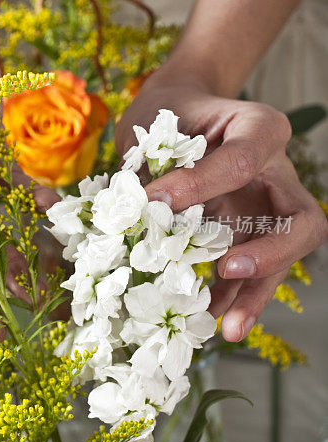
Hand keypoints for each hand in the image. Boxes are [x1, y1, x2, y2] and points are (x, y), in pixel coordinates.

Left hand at [116, 81, 327, 341]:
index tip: (156, 198)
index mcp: (260, 129)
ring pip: (283, 258)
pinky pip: (249, 272)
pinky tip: (208, 319)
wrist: (173, 113)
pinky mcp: (246, 234)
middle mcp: (275, 174)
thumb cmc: (168, 113)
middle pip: (301, 221)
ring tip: (227, 329)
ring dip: (256, 294)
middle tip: (229, 270)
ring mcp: (265, 209)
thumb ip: (155, 167)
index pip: (242, 162)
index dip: (199, 184)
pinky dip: (231, 296)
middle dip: (271, 253)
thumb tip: (140, 217)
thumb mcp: (158, 125)